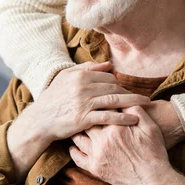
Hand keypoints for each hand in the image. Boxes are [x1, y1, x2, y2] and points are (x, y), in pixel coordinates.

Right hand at [7, 62, 149, 178]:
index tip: (128, 89)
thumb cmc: (53, 98)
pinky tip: (133, 119)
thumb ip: (86, 68)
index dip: (119, 83)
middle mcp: (83, 87)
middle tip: (143, 97)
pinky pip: (107, 117)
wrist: (39, 120)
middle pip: (113, 87)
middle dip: (130, 92)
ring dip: (132, 102)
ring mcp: (84, 103)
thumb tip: (109, 64)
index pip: (107, 77)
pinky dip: (122, 117)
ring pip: (114, 99)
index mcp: (80, 75)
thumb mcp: (66, 77)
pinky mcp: (83, 119)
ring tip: (146, 104)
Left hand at [70, 105, 184, 184]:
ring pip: (79, 138)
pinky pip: (78, 158)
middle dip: (86, 115)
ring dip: (78, 130)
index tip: (98, 100)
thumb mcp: (149, 126)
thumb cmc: (153, 151)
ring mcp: (97, 155)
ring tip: (77, 125)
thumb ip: (135, 110)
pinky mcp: (96, 169)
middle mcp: (103, 140)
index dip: (101, 102)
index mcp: (116, 127)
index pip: (102, 108)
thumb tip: (123, 98)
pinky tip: (74, 146)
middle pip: (87, 121)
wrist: (153, 179)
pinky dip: (74, 151)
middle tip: (81, 110)